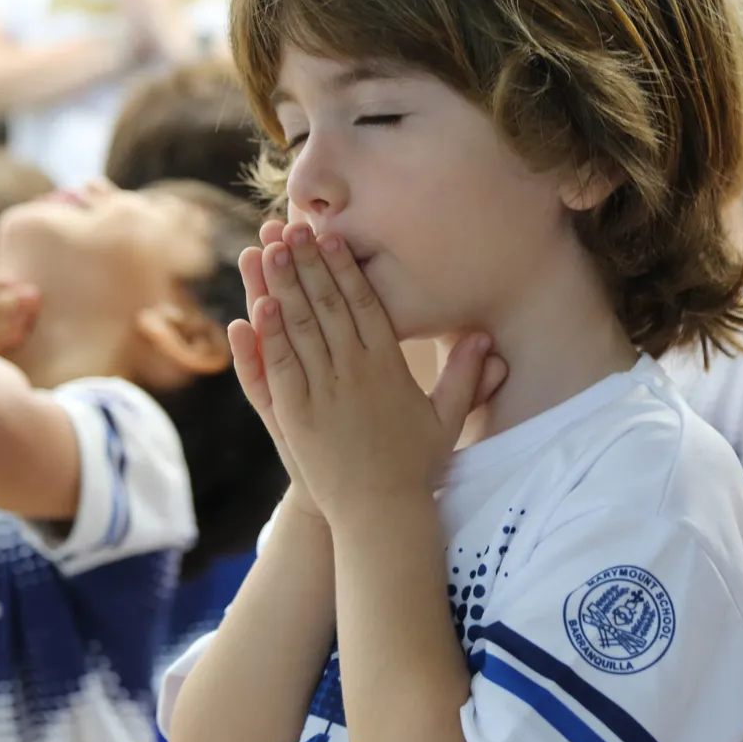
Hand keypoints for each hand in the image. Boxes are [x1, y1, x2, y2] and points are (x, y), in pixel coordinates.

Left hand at [236, 223, 505, 521]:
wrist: (382, 514)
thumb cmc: (415, 466)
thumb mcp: (446, 418)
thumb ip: (464, 375)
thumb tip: (487, 339)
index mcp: (387, 367)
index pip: (364, 304)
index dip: (345, 267)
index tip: (331, 236)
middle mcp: (353, 372)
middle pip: (327, 306)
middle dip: (307, 263)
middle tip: (291, 226)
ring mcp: (322, 393)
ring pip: (298, 329)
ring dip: (281, 286)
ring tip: (268, 249)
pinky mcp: (295, 415)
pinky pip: (278, 368)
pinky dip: (265, 337)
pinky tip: (255, 307)